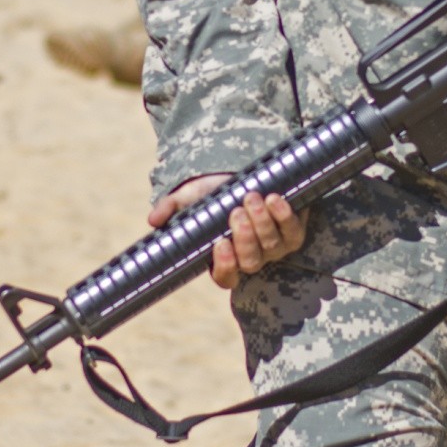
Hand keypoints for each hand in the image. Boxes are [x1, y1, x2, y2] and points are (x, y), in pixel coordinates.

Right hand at [148, 174, 307, 290]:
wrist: (245, 170)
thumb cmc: (215, 189)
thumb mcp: (190, 196)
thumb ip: (171, 207)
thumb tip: (153, 220)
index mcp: (224, 256)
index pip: (225, 277)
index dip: (225, 266)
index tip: (220, 243)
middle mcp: (251, 256)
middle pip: (252, 262)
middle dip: (245, 237)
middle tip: (236, 211)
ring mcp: (274, 247)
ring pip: (272, 247)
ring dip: (262, 222)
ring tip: (252, 197)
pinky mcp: (293, 231)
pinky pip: (293, 233)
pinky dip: (284, 217)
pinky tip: (275, 199)